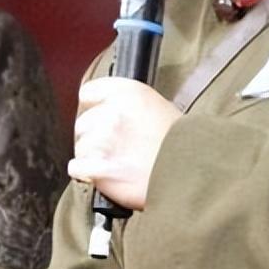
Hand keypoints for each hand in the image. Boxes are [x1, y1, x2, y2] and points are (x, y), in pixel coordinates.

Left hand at [67, 77, 180, 210]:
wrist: (192, 174)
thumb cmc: (181, 145)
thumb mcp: (158, 108)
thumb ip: (129, 106)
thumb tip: (109, 111)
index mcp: (128, 93)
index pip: (89, 93)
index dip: (94, 108)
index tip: (100, 117)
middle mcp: (113, 113)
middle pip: (83, 123)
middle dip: (94, 137)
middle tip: (117, 149)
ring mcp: (104, 140)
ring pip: (81, 147)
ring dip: (93, 157)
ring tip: (118, 164)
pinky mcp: (99, 167)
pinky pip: (77, 168)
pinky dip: (87, 174)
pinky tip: (106, 175)